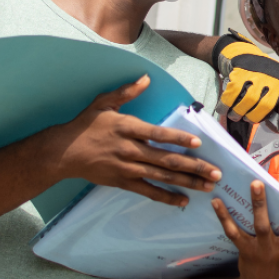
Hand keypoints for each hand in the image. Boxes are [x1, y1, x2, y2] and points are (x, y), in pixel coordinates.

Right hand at [45, 75, 220, 206]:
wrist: (63, 152)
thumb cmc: (85, 125)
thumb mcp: (103, 103)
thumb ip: (126, 91)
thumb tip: (146, 77)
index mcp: (127, 128)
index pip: (157, 134)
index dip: (178, 138)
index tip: (198, 143)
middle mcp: (129, 150)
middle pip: (166, 160)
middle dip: (194, 167)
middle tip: (215, 173)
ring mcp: (126, 168)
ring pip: (161, 177)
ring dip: (186, 182)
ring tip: (207, 187)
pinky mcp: (122, 182)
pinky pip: (147, 191)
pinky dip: (165, 197)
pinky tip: (182, 201)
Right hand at [212, 30, 278, 136]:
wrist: (243, 54)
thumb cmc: (260, 79)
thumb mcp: (273, 91)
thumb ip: (277, 110)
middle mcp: (275, 77)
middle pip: (265, 106)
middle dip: (253, 117)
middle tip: (247, 118)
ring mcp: (258, 73)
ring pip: (248, 101)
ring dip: (238, 113)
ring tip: (235, 115)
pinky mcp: (241, 70)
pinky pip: (232, 93)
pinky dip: (226, 105)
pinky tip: (224, 109)